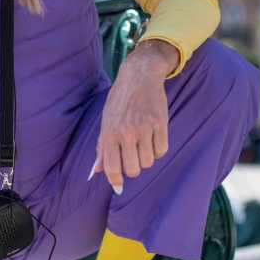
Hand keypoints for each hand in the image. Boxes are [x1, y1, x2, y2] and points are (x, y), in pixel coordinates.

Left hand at [91, 39, 178, 191]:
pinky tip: (153, 140)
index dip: (115, 180)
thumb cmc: (119, 101)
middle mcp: (126, 132)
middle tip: (132, 158)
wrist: (139, 76)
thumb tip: (98, 170)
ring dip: (146, 158)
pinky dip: (158, 150)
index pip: (112, 167)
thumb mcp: (105, 121)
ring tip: (142, 145)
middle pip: (133, 169)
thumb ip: (102, 146)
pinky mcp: (160, 123)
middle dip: (133, 169)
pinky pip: (162, 150)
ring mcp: (144, 128)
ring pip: (148, 162)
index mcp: (109, 133)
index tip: (118, 184)